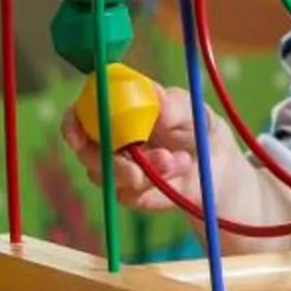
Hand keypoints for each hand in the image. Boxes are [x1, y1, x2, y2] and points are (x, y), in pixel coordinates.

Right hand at [59, 90, 240, 215]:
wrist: (218, 170)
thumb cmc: (201, 130)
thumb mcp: (196, 113)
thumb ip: (175, 105)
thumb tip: (156, 95)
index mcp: (117, 108)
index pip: (80, 113)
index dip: (71, 123)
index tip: (78, 136)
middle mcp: (110, 138)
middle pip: (85, 152)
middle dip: (113, 161)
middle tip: (151, 162)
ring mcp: (117, 168)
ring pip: (108, 175)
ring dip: (147, 171)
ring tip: (181, 161)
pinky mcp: (129, 194)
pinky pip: (129, 195)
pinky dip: (156, 185)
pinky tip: (179, 172)